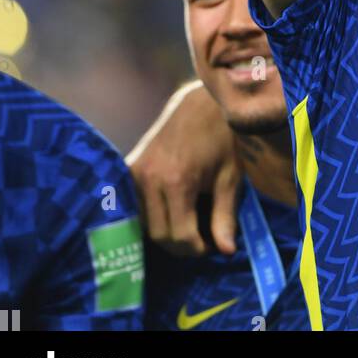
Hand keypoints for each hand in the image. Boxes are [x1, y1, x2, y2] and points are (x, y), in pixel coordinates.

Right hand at [126, 81, 240, 255]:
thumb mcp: (230, 177)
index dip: (197, 248)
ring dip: (163, 233)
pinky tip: (166, 214)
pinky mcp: (128, 168)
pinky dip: (148, 217)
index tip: (211, 246)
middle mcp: (150, 179)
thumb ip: (225, 217)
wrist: (200, 104)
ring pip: (142, 224)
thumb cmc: (220, 139)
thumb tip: (227, 252)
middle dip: (181, 246)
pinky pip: (133, 206)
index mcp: (177, 181)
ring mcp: (135, 173)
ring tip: (185, 227)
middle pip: (159, 235)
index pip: (180, 235)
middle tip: (199, 241)